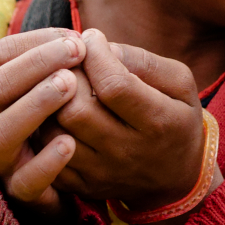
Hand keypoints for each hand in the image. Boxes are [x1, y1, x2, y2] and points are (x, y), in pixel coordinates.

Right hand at [0, 28, 86, 214]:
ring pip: (1, 132)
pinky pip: (25, 181)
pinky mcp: (20, 192)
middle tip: (77, 52)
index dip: (36, 42)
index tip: (77, 38)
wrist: (76, 177)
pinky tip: (71, 143)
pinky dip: (46, 161)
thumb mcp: (65, 84)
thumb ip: (67, 62)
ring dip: (35, 104)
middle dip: (36, 65)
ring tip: (70, 86)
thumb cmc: (69, 118)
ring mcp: (1, 159)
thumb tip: (88, 38)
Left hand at [44, 29, 221, 218]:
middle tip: (71, 61)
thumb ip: (144, 61)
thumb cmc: (175, 118)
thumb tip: (102, 47)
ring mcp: (102, 173)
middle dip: (66, 75)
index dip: (95, 55)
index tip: (92, 39)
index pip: (114, 85)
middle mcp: (128, 152)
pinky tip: (55, 111)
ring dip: (49, 100)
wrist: (176, 178)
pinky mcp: (82, 185)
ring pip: (54, 132)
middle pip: (77, 110)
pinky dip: (44, 127)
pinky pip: (46, 154)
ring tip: (61, 84)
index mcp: (158, 122)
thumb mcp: (179, 84)